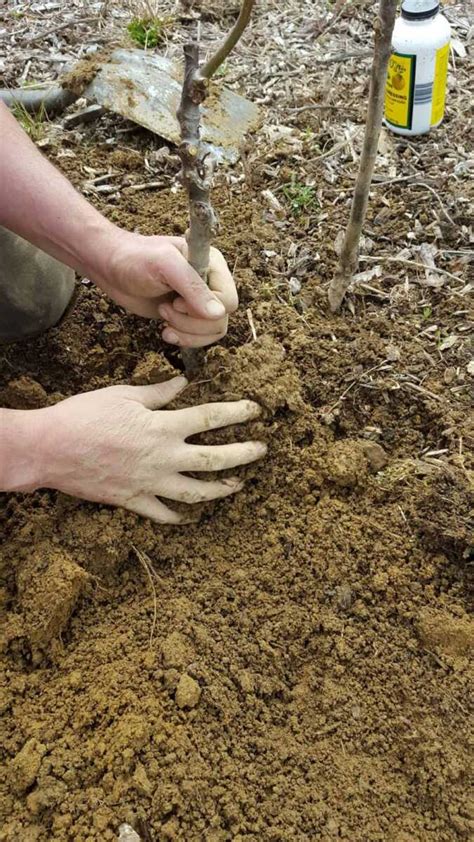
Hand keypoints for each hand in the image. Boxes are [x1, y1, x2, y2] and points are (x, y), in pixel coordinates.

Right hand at [35, 377, 265, 522]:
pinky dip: (179, 516)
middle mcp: (163, 457)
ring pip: (196, 492)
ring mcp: (151, 483)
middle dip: (244, 454)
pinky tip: (191, 515)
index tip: (255, 409)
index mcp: (163, 427)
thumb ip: (159, 393)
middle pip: (215, 459)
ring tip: (237, 485)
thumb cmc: (84, 415)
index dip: (237, 413)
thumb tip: (183, 383)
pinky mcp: (134, 501)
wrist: (50, 449)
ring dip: (221, 489)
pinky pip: (163, 514)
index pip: (211, 418)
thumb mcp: (124, 394)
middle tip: (262, 450)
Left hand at [95, 231, 237, 347]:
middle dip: (191, 323)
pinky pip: (199, 338)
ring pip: (213, 332)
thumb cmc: (135, 258)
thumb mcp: (164, 266)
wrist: (110, 267)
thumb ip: (193, 288)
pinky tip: (164, 332)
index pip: (229, 301)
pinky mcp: (186, 317)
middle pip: (221, 320)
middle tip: (166, 309)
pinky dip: (183, 340)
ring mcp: (199, 302)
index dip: (204, 308)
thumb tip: (220, 315)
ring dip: (186, 332)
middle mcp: (211, 283)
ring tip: (163, 317)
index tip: (177, 301)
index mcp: (213, 265)